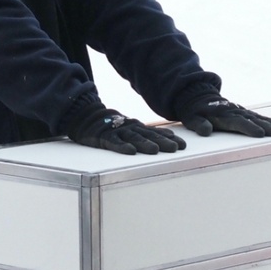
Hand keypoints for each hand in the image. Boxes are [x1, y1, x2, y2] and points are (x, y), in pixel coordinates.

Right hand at [66, 103, 184, 154]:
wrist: (87, 116)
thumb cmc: (113, 126)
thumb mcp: (133, 128)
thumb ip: (150, 133)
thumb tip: (172, 136)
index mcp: (138, 128)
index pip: (157, 133)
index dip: (170, 138)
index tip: (183, 145)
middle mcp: (130, 129)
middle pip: (149, 136)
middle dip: (162, 142)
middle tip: (175, 149)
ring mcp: (117, 132)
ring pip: (133, 138)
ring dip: (145, 144)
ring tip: (155, 150)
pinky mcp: (104, 137)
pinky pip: (114, 143)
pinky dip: (122, 147)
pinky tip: (130, 152)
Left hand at [180, 97, 270, 137]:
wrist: (197, 96)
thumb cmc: (194, 112)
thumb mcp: (191, 118)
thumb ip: (199, 124)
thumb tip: (206, 130)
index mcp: (222, 115)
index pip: (237, 122)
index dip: (248, 128)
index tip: (259, 133)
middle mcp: (234, 112)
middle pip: (252, 120)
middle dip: (265, 126)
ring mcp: (241, 111)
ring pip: (258, 118)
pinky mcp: (245, 113)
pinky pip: (260, 117)